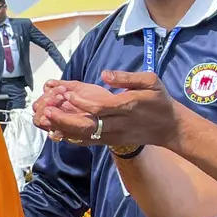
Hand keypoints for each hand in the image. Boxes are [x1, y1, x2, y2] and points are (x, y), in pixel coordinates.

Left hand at [35, 73, 180, 149]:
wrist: (169, 127)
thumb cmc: (159, 101)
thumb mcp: (151, 81)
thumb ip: (127, 77)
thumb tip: (105, 74)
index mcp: (128, 107)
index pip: (101, 108)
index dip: (82, 104)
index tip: (67, 95)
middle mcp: (119, 124)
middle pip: (89, 126)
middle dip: (66, 120)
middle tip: (48, 111)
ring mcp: (114, 135)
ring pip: (86, 137)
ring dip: (65, 130)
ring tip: (47, 120)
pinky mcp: (111, 142)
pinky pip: (89, 142)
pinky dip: (72, 138)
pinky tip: (57, 131)